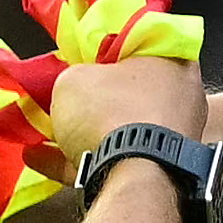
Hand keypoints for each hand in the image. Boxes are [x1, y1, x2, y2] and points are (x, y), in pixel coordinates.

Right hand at [52, 55, 206, 163]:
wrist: (133, 175)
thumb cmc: (112, 114)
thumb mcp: (73, 79)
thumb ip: (73, 74)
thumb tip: (72, 82)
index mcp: (173, 62)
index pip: (140, 46)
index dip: (105, 52)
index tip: (81, 60)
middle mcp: (182, 98)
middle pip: (128, 92)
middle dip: (93, 97)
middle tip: (62, 96)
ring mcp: (174, 137)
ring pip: (120, 129)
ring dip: (81, 131)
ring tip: (45, 130)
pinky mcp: (159, 168)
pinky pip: (112, 159)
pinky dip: (77, 160)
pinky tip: (39, 157)